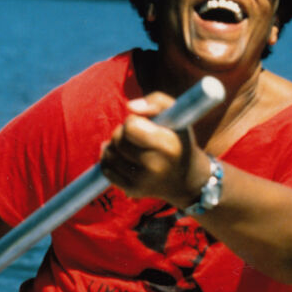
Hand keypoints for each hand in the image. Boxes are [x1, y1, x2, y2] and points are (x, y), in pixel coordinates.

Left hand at [100, 92, 210, 206]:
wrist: (186, 179)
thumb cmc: (178, 140)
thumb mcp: (176, 115)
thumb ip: (156, 101)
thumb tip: (130, 107)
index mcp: (168, 146)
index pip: (131, 127)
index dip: (133, 121)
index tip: (143, 124)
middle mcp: (154, 167)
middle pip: (118, 139)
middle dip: (123, 132)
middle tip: (136, 135)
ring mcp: (141, 181)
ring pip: (109, 153)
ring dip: (114, 144)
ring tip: (129, 144)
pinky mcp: (131, 190)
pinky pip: (105, 168)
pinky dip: (109, 158)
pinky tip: (121, 156)